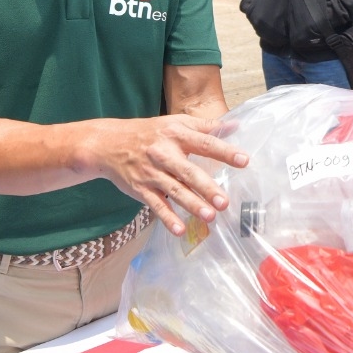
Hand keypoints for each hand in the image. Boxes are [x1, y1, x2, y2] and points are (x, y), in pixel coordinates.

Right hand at [81, 115, 247, 234]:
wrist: (108, 144)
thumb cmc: (149, 133)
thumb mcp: (176, 123)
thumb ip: (206, 126)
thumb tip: (237, 125)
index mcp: (176, 135)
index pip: (204, 143)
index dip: (224, 151)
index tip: (244, 160)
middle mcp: (164, 154)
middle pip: (188, 171)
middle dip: (206, 188)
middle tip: (225, 201)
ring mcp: (151, 173)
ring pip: (174, 190)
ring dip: (192, 205)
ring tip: (210, 216)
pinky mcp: (141, 189)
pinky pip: (156, 205)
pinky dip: (167, 218)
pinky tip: (180, 229)